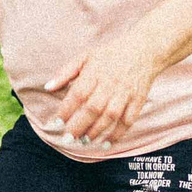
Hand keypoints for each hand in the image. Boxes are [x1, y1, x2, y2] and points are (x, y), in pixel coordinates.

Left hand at [41, 28, 164, 150]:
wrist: (144, 49)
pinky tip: (107, 142)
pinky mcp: (138, 100)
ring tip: (84, 141)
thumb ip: (65, 73)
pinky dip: (118, 133)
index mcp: (95, 72)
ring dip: (96, 131)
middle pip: (93, 108)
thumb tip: (47, 87)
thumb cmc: (110, 54)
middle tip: (68, 138)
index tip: (57, 122)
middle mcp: (110, 84)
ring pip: (110, 116)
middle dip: (79, 125)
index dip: (67, 110)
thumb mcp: (85, 56)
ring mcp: (125, 93)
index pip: (78, 94)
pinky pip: (128, 120)